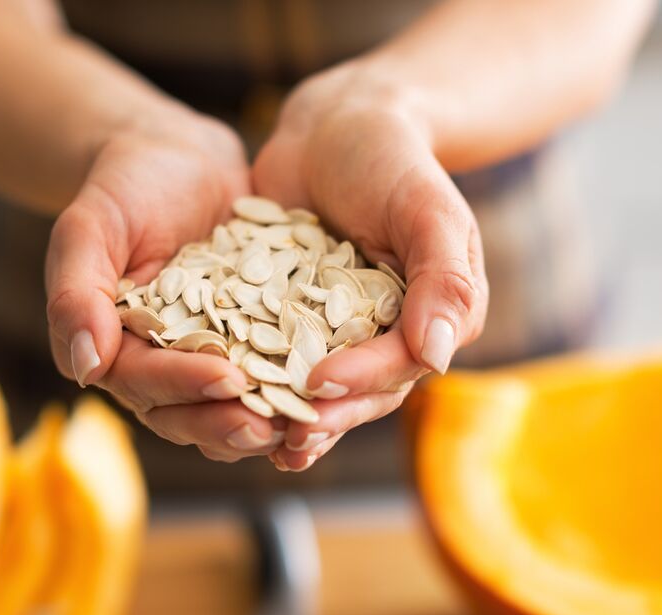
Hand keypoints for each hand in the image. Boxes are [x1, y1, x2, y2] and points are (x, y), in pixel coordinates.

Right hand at [46, 111, 287, 460]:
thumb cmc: (123, 186)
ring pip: (231, 410)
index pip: (145, 383)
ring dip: (266, 422)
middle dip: (228, 423)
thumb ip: (76, 295)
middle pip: (189, 414)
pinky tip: (332, 388)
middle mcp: (160, 365)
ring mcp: (209, 358)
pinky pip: (272, 376)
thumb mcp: (89, 227)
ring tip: (304, 425)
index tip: (226, 379)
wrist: (179, 158)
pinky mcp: (252, 343)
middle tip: (271, 427)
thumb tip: (84, 369)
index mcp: (115, 349)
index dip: (185, 386)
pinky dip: (296, 390)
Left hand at [252, 62, 488, 470]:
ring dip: (285, 417)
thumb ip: (444, 279)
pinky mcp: (285, 319)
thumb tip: (440, 357)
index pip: (398, 366)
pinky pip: (269, 357)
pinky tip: (217, 398)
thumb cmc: (393, 159)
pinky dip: (248, 381)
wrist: (333, 127)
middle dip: (322, 418)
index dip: (361, 381)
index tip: (321, 384)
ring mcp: (332, 332)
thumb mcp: (427, 208)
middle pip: (356, 392)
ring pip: (313, 388)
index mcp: (430, 319)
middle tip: (285, 441)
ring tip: (252, 441)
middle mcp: (385, 335)